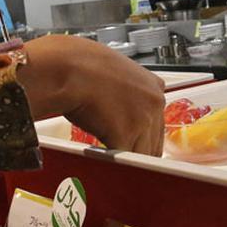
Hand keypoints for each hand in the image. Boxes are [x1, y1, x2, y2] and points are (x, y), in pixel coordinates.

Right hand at [19, 35, 164, 154]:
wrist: (67, 68)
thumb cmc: (80, 66)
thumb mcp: (115, 71)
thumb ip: (127, 92)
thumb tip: (121, 108)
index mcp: (154, 86)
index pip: (159, 123)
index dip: (143, 135)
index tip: (134, 140)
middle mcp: (154, 102)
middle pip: (154, 142)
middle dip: (136, 150)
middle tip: (118, 152)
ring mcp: (142, 119)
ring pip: (140, 154)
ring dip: (123, 157)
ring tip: (106, 154)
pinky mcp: (126, 135)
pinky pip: (123, 159)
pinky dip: (110, 161)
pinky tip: (99, 154)